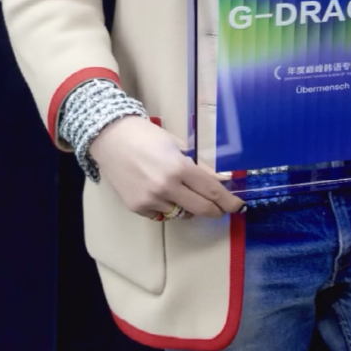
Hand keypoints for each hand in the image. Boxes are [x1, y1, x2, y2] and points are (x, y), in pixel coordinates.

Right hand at [88, 116, 244, 218]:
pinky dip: (167, 207)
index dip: (228, 200)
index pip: (211, 190)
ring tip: (184, 193)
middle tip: (221, 209)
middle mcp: (166, 187)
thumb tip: (222, 179)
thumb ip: (199, 166)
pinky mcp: (137, 208)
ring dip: (188, 207)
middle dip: (215, 211)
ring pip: (180, 214)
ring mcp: (150, 200)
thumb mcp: (177, 146)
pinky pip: (161, 215)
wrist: (111, 139)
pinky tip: (161, 192)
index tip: (238, 206)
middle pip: (201, 209)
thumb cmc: (147, 136)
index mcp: (179, 167)